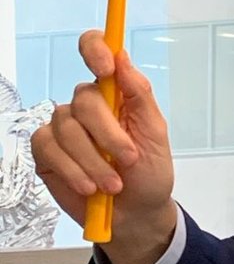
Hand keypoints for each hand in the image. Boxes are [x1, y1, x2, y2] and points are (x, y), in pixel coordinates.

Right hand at [31, 30, 177, 263]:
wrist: (136, 214)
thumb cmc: (149, 172)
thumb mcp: (155, 133)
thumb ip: (140, 95)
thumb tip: (122, 59)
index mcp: (116, 92)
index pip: (95, 50)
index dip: (94, 49)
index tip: (105, 67)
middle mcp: (86, 104)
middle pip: (84, 100)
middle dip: (108, 134)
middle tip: (128, 159)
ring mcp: (64, 126)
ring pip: (66, 126)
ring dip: (93, 160)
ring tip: (112, 184)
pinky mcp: (47, 151)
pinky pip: (49, 148)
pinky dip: (72, 169)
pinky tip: (89, 186)